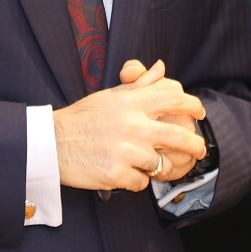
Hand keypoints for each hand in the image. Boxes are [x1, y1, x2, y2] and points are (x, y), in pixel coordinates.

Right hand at [54, 59, 206, 190]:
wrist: (51, 143)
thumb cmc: (83, 118)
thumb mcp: (111, 95)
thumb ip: (140, 84)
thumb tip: (161, 68)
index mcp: (132, 102)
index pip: (174, 98)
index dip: (193, 105)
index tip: (199, 113)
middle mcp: (133, 124)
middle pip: (179, 136)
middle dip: (195, 145)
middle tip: (199, 150)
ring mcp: (126, 151)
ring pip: (161, 164)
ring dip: (159, 167)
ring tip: (152, 166)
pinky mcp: (117, 174)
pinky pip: (141, 183)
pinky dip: (136, 181)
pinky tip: (125, 174)